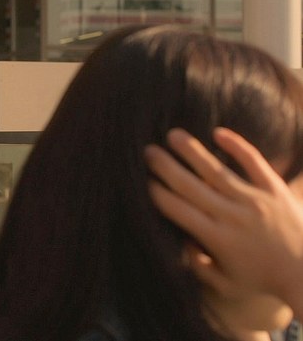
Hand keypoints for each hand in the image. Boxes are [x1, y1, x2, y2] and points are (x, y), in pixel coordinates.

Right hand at [144, 127, 302, 313]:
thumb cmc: (263, 280)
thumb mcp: (226, 285)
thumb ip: (199, 267)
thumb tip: (182, 241)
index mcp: (217, 239)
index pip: (177, 210)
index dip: (156, 193)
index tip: (142, 180)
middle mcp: (233, 216)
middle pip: (190, 186)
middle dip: (165, 167)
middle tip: (147, 151)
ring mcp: (256, 201)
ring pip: (216, 170)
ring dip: (192, 151)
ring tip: (173, 134)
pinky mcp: (276, 190)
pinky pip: (254, 163)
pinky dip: (237, 146)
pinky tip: (218, 132)